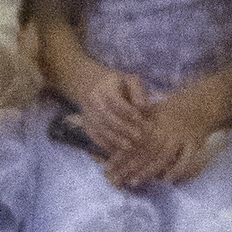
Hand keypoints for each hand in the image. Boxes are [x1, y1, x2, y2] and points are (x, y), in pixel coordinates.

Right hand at [72, 64, 154, 182]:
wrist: (88, 84)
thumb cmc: (117, 83)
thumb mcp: (129, 80)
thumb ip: (138, 91)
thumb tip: (144, 107)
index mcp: (105, 88)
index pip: (116, 101)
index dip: (128, 110)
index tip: (140, 118)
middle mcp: (94, 101)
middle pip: (107, 117)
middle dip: (123, 128)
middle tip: (138, 137)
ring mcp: (88, 114)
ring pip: (100, 129)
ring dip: (115, 140)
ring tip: (129, 147)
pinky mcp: (86, 125)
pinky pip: (95, 137)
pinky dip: (105, 145)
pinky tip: (118, 151)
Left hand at [121, 84, 225, 187]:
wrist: (203, 102)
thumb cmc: (176, 108)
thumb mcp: (156, 110)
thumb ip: (140, 122)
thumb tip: (120, 134)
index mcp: (153, 121)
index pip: (133, 141)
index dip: (120, 155)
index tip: (108, 167)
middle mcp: (165, 129)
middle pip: (144, 151)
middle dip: (128, 166)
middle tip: (115, 180)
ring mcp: (180, 136)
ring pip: (162, 155)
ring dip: (147, 169)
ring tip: (134, 181)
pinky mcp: (194, 142)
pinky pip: (186, 158)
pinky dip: (177, 168)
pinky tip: (168, 179)